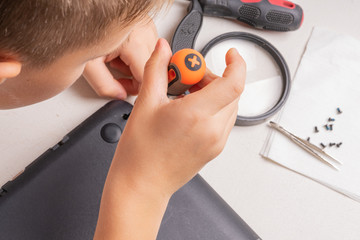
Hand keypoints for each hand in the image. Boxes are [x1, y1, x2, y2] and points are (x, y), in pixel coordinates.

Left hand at [83, 17, 157, 98]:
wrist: (77, 10)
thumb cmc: (80, 29)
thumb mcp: (87, 64)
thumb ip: (104, 85)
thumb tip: (119, 94)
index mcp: (135, 42)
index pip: (148, 78)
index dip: (134, 89)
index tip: (122, 88)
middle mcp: (146, 32)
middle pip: (151, 69)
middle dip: (133, 76)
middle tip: (114, 72)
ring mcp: (147, 26)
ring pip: (151, 59)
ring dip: (135, 65)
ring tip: (115, 58)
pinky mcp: (145, 23)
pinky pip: (148, 47)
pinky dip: (136, 53)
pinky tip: (120, 50)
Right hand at [111, 38, 245, 196]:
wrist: (142, 184)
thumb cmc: (140, 153)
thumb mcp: (145, 104)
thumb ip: (156, 69)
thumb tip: (163, 49)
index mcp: (196, 115)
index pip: (233, 82)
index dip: (237, 64)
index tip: (230, 55)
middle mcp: (212, 130)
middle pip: (231, 92)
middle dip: (215, 77)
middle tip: (190, 78)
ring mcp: (216, 142)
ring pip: (229, 106)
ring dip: (215, 93)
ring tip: (187, 96)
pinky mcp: (215, 149)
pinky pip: (224, 121)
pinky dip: (214, 109)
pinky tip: (190, 110)